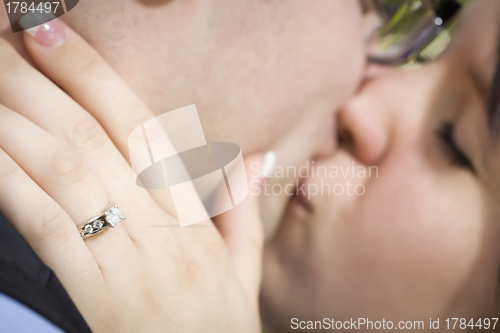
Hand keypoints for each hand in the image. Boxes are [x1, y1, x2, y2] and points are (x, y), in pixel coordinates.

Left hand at [0, 19, 263, 332]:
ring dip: (18, 121)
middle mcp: (161, 228)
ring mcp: (127, 259)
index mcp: (195, 217)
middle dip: (43, 83)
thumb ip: (241, 209)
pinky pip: (49, 226)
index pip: (143, 130)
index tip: (58, 38)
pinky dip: (13, 182)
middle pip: (93, 139)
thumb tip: (252, 157)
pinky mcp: (95, 294)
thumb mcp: (243, 269)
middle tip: (6, 40)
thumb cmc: (219, 328)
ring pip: (66, 173)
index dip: (96, 79)